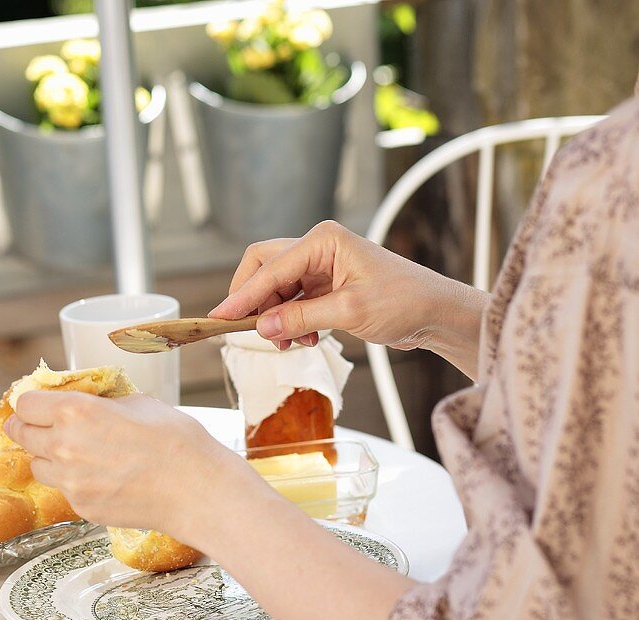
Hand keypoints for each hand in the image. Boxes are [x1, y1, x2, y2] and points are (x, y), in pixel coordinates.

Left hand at [3, 392, 255, 543]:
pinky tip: (99, 475)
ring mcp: (70, 482)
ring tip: (74, 452)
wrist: (197, 490)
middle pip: (21, 434)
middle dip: (27, 427)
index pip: (25, 404)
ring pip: (37, 466)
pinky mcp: (81, 507)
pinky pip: (63, 489)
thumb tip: (86, 401)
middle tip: (36, 425)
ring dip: (47, 456)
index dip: (30, 402)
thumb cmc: (175, 440)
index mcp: (75, 411)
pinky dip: (72, 481)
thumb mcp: (137, 402)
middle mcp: (63, 446)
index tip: (35, 404)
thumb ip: (100, 402)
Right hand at [208, 220, 479, 353]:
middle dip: (256, 302)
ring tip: (289, 341)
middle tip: (252, 330)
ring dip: (275, 317)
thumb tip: (262, 326)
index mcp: (323, 240)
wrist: (436, 314)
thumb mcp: (350, 311)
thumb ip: (302, 318)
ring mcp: (321, 266)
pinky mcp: (325, 286)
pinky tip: (305, 338)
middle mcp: (318, 247)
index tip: (220, 318)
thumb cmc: (405, 301)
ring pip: (276, 289)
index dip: (242, 295)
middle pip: (264, 270)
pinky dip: (291, 322)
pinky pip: (292, 302)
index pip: (269, 267)